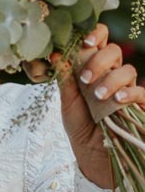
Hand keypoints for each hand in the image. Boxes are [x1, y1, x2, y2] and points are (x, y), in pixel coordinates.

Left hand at [48, 25, 144, 186]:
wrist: (92, 157)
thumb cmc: (80, 127)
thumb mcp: (68, 103)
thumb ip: (65, 79)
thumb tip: (56, 55)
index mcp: (93, 68)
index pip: (100, 41)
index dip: (95, 35)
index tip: (84, 42)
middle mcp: (112, 74)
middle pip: (114, 50)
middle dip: (99, 60)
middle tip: (86, 78)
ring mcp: (127, 89)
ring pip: (128, 70)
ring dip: (111, 79)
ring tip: (98, 96)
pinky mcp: (140, 105)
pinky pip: (141, 92)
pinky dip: (129, 92)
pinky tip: (118, 100)